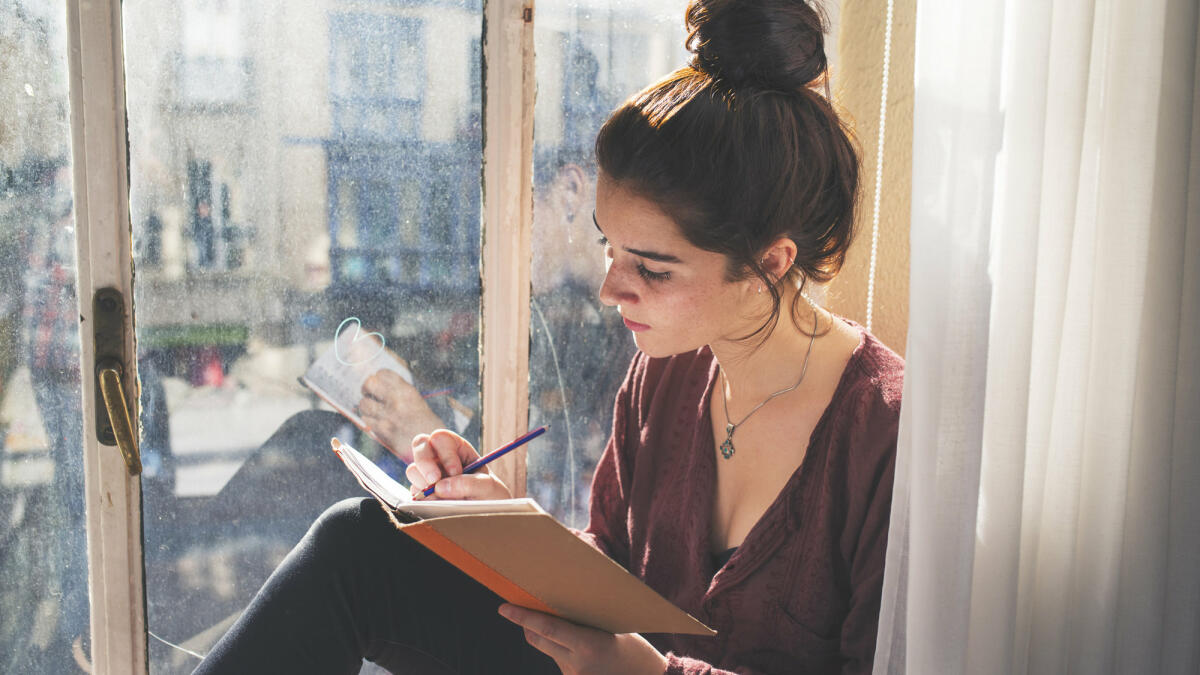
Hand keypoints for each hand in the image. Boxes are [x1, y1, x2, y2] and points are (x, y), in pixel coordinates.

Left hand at [359, 370, 442, 459]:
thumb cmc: (427, 426)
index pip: (383, 373)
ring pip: (363, 403)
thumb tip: (380, 388)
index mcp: (407, 391)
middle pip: (369, 384)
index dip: (378, 378)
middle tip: (370, 394)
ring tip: (374, 411)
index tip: (380, 384)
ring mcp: (388, 416)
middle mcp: (397, 400)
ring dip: (366, 406)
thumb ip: (400, 394)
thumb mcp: (417, 402)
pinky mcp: (382, 431)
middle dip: (367, 389)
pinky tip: (377, 423)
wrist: (434, 448)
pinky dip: (369, 420)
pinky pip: (366, 420)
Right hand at [405, 429, 511, 499]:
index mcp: (457, 448)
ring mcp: (428, 474)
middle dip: (425, 463)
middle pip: (420, 444)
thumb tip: (440, 487)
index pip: (441, 438)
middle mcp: (440, 457)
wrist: (487, 516)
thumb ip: (469, 484)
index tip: (455, 472)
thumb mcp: (488, 487)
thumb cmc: (490, 495)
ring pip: (413, 469)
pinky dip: (423, 499)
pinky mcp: (421, 492)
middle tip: (434, 481)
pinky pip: (413, 491)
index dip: (446, 454)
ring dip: (424, 483)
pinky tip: (439, 504)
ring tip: (443, 497)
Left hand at [498, 604, 667, 674]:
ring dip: (545, 636)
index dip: (523, 617)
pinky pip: (558, 660)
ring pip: (547, 650)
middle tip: (518, 607)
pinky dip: (561, 649)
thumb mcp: (612, 629)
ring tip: (564, 623)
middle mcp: (576, 664)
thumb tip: (557, 606)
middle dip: (526, 623)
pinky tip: (580, 646)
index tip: (504, 607)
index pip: (547, 629)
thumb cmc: (635, 650)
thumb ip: (583, 622)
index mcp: (588, 646)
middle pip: (536, 640)